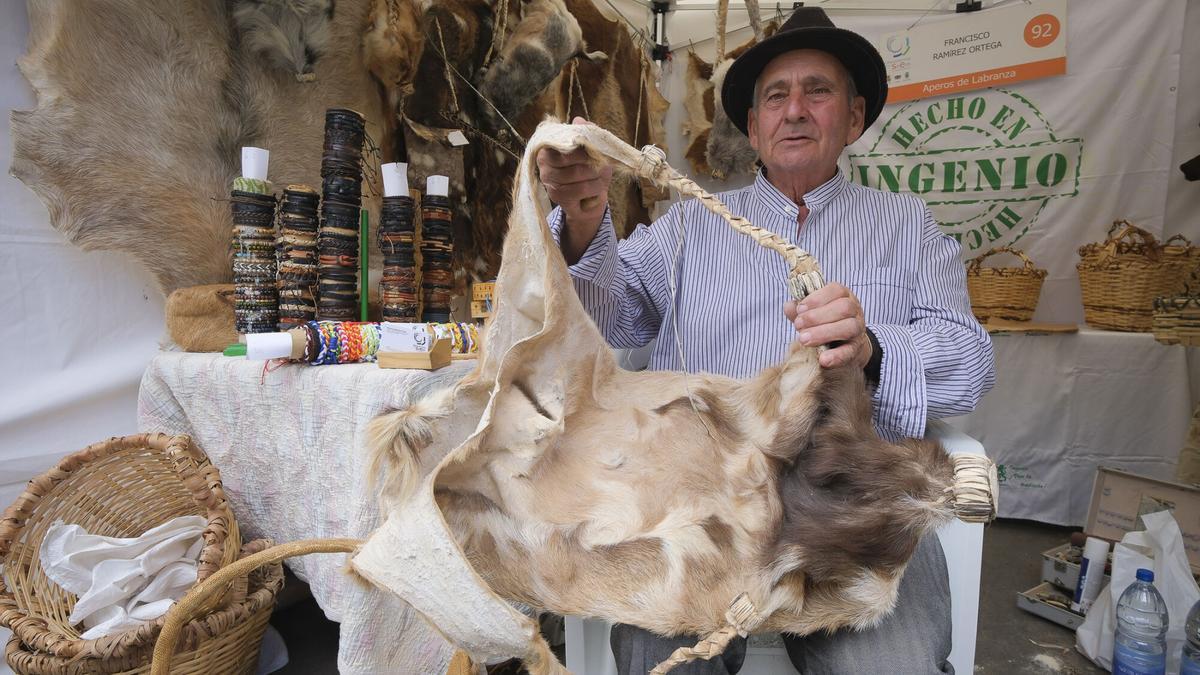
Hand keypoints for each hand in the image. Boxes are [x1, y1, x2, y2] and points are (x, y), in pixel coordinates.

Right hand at [536, 117, 612, 262]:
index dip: (586, 145)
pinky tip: (595, 190)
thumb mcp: (592, 150)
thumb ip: (586, 133)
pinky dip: (595, 189)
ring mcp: (549, 181)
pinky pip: (582, 188)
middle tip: (603, 167)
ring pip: (579, 173)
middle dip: (594, 161)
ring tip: (600, 179)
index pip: (567, 140)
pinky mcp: (557, 197)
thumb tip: (579, 119)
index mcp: (549, 147)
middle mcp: (544, 163)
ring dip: (597, 177)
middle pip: (574, 156)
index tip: (598, 151)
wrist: (590, 202)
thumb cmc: (591, 172)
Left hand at [784, 283, 872, 368]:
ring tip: (804, 340)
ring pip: (849, 327)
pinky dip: (836, 356)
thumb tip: (789, 306)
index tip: (800, 309)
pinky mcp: (856, 349)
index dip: (816, 299)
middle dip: (817, 317)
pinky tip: (822, 359)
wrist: (844, 344)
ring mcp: (858, 330)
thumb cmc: (824, 322)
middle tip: (798, 325)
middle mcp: (854, 310)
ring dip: (824, 333)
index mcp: (843, 296)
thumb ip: (800, 309)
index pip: (836, 291)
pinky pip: (849, 351)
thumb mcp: (811, 313)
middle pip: (844, 308)